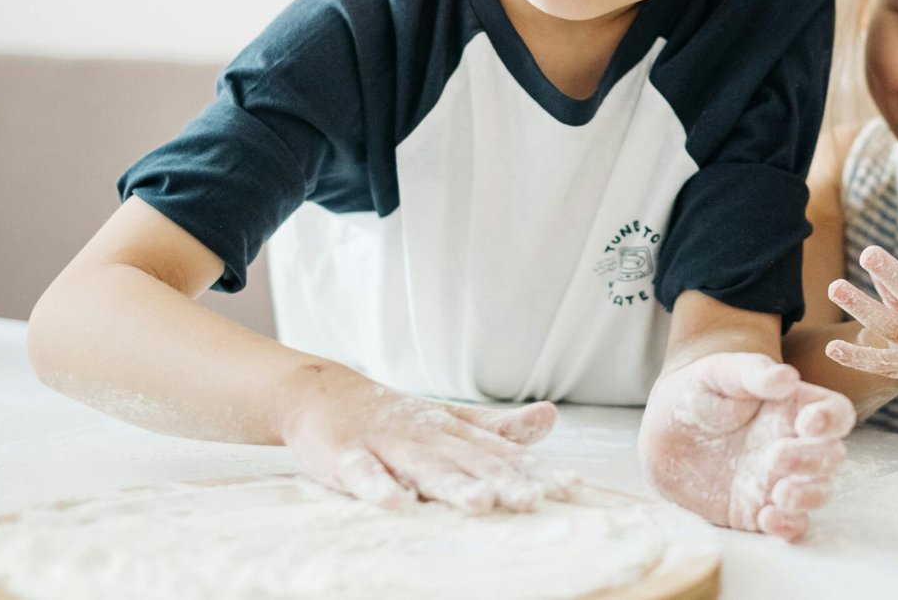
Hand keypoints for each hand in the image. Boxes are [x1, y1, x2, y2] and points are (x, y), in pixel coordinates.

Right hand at [277, 361, 570, 513]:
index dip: (537, 471)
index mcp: (454, 434)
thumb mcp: (450, 421)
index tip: (574, 488)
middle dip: (503, 481)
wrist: (324, 394)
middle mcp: (428, 438)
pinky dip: (377, 488)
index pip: (502, 455)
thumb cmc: (396, 419)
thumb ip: (498, 428)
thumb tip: (550, 417)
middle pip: (469, 462)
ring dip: (452, 485)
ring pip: (424, 468)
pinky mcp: (346, 456)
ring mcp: (387, 446)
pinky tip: (393, 505)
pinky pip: (363, 474)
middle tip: (533, 500)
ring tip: (480, 503)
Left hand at [639, 352, 854, 541]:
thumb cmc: (695, 393)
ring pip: (819, 493)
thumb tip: (786, 377)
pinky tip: (766, 518)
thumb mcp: (718, 372)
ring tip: (778, 493)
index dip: (832, 419)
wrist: (660, 434)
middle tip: (776, 455)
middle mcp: (796, 445)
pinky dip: (788, 526)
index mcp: (795, 407)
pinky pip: (792, 525)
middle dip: (813, 460)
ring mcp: (780, 479)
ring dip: (808, 497)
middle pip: (832, 456)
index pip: (836, 413)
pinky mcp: (760, 509)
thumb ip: (751, 372)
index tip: (807, 422)